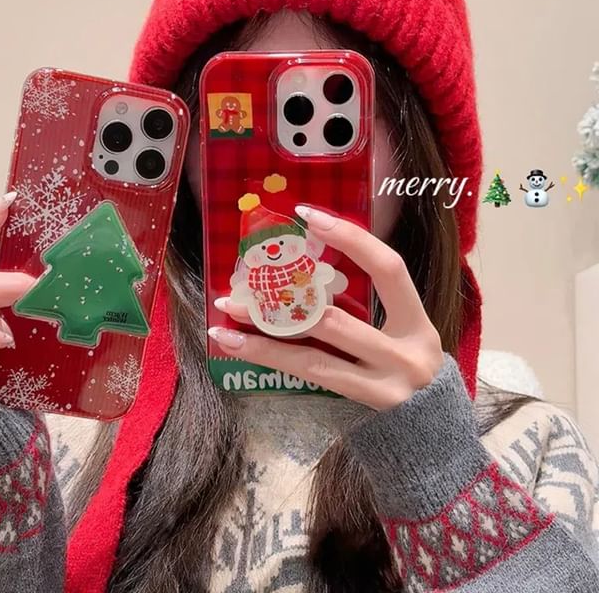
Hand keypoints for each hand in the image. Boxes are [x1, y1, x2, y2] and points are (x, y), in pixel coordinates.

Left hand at [209, 205, 443, 410]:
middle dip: (286, 299)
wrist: (431, 438)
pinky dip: (273, 360)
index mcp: (418, 322)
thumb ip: (373, 311)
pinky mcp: (366, 405)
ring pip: (316, 354)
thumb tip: (309, 280)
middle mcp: (407, 351)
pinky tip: (240, 349)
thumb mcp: (405, 337)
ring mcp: (387, 383)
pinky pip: (313, 376)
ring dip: (265, 336)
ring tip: (224, 323)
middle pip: (336, 319)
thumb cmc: (409, 375)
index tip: (309, 216)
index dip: (351, 239)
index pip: (388, 268)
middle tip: (241, 283)